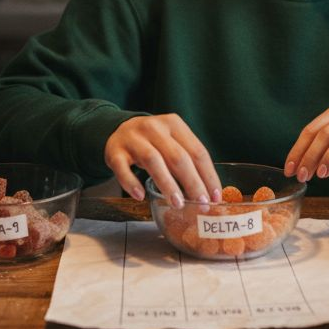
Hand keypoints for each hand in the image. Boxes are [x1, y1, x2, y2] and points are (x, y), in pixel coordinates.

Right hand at [104, 114, 222, 206]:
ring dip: (167, 184)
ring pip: (153, 160)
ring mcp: (132, 139)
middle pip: (178, 157)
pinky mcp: (114, 151)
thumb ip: (188, 160)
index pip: (197, 151)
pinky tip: (140, 195)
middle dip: (192, 182)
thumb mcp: (172, 142)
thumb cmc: (153, 142)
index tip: (215, 196)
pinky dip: (131, 182)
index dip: (208, 175)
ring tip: (178, 204)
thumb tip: (209, 192)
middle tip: (201, 203)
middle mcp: (154, 128)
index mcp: (174, 124)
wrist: (119, 129)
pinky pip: (122, 168)